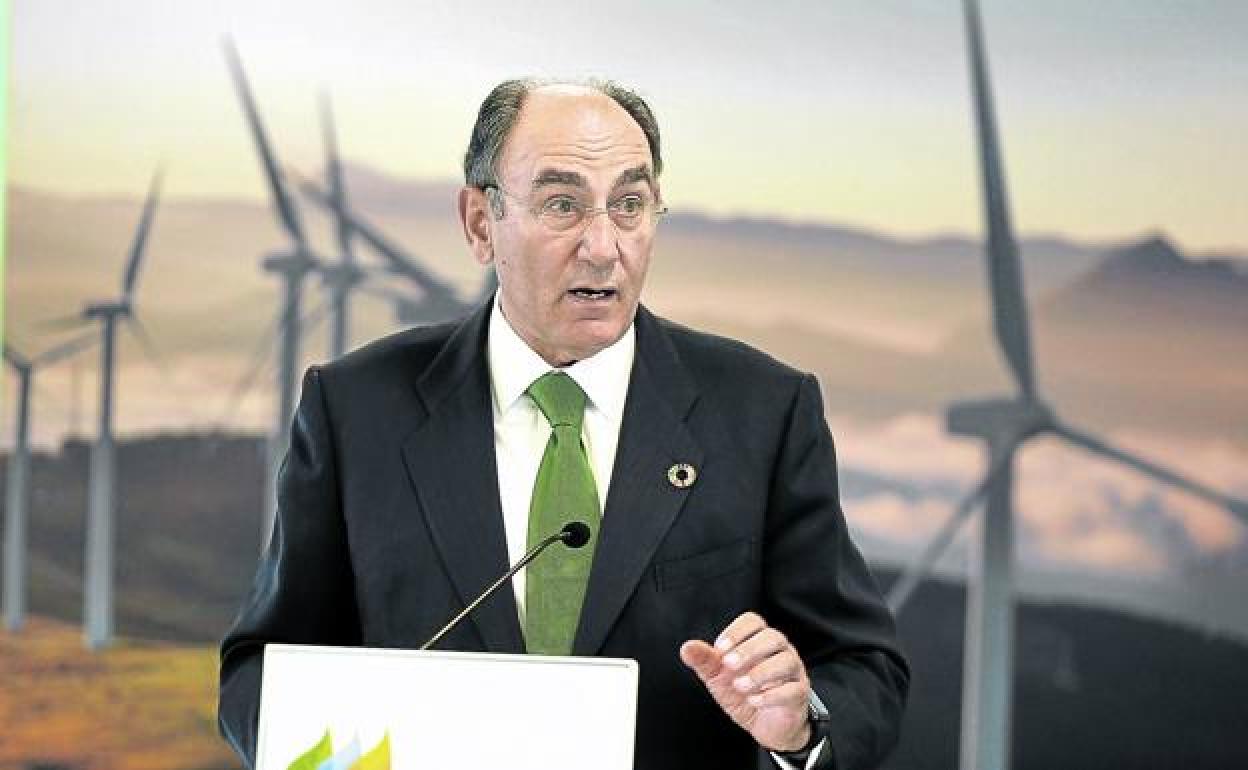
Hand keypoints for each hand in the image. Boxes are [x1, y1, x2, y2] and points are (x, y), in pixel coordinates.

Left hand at [679, 612, 812, 752]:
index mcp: (759, 640)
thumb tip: (687, 648)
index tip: (720, 649)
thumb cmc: (744, 693)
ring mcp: (793, 672)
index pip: (753, 622)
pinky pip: (793, 689)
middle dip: (749, 650)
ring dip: (760, 673)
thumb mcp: (719, 677)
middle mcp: (780, 651)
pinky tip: (754, 701)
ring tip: (740, 686)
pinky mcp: (799, 694)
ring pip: (786, 661)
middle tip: (729, 665)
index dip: (736, 631)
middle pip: (773, 637)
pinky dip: (772, 695)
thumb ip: (705, 661)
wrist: (765, 725)